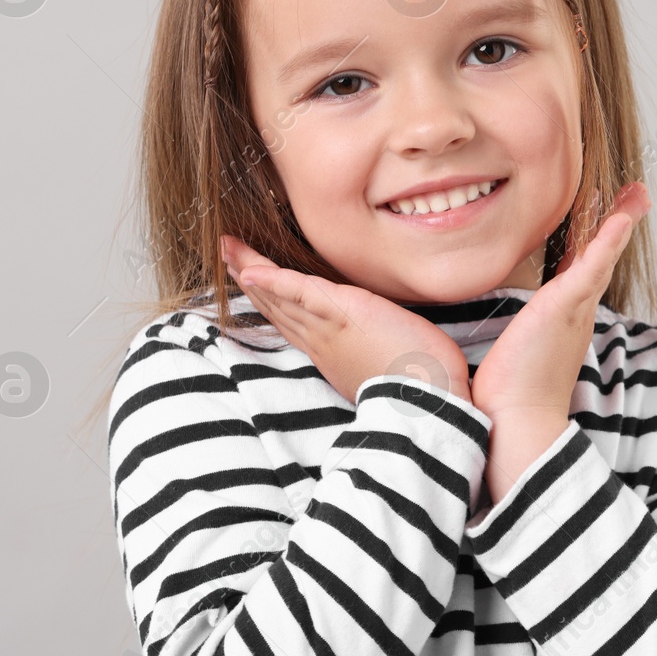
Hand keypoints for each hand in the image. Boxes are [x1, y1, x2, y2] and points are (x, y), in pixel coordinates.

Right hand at [221, 236, 472, 406]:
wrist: (431, 405)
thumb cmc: (424, 389)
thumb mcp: (392, 367)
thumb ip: (379, 353)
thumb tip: (387, 348)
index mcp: (333, 354)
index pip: (293, 321)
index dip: (270, 300)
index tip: (251, 283)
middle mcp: (322, 342)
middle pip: (276, 306)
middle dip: (249, 279)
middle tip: (225, 255)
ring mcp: (329, 329)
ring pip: (280, 296)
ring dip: (250, 271)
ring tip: (228, 250)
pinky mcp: (344, 313)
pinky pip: (301, 293)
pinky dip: (275, 281)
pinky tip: (251, 270)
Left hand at [469, 182, 651, 423]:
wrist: (517, 420)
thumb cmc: (509, 391)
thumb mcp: (515, 348)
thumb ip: (514, 331)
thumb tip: (500, 329)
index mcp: (566, 317)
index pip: (583, 269)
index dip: (596, 241)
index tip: (607, 217)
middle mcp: (578, 310)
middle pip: (603, 257)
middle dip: (620, 223)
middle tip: (638, 194)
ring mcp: (576, 308)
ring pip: (603, 256)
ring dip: (621, 221)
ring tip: (637, 194)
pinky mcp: (566, 307)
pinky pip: (592, 267)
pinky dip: (607, 242)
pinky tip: (619, 218)